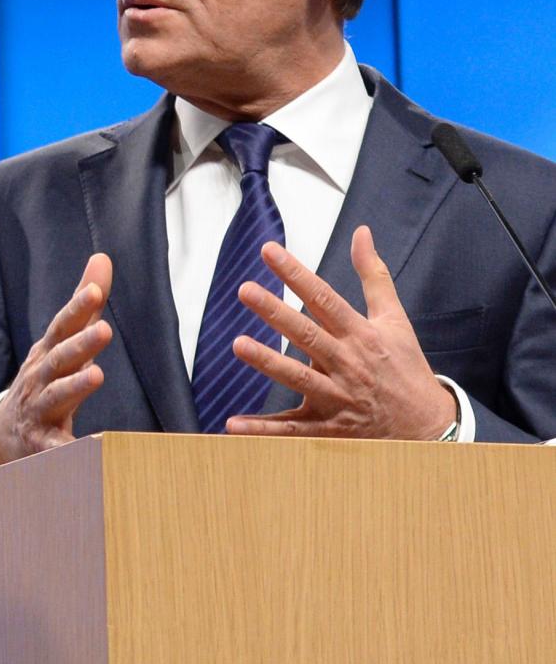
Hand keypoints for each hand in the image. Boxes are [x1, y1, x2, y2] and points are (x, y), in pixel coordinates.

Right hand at [0, 253, 114, 467]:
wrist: (6, 434)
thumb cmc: (45, 380)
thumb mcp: (62, 342)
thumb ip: (84, 305)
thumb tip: (102, 257)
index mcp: (48, 352)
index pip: (63, 326)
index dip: (78, 308)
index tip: (95, 292)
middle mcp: (40, 377)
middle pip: (61, 358)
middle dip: (80, 344)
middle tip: (104, 330)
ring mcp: (38, 409)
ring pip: (56, 396)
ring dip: (75, 385)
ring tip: (97, 375)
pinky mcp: (43, 444)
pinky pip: (58, 448)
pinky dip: (71, 449)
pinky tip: (93, 448)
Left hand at [224, 226, 456, 439]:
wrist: (429, 427)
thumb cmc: (405, 366)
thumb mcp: (395, 319)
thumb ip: (373, 275)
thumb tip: (361, 232)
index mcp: (362, 335)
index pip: (324, 299)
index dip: (297, 274)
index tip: (269, 251)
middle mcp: (348, 364)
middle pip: (308, 335)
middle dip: (277, 313)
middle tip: (246, 290)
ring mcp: (338, 398)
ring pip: (299, 378)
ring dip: (268, 362)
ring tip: (238, 344)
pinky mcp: (329, 428)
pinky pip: (292, 430)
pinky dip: (263, 431)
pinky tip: (233, 424)